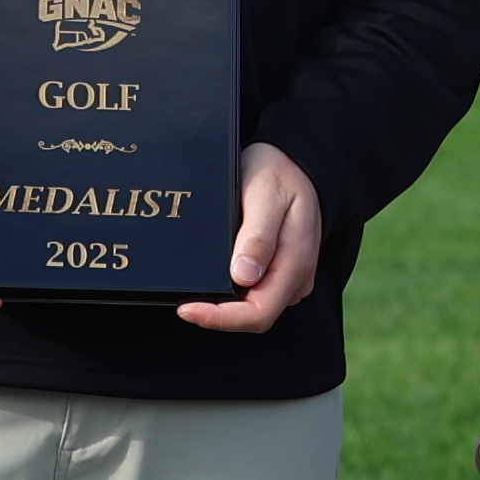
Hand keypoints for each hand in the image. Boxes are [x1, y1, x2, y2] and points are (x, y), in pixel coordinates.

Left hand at [173, 144, 325, 335]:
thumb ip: (258, 236)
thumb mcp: (266, 195)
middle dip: (218, 314)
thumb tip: (244, 276)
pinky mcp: (279, 271)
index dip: (222, 319)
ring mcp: (289, 276)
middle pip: (255, 315)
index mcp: (296, 261)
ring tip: (193, 291)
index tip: (188, 309)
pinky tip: (211, 278)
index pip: (260, 312)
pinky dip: (231, 291)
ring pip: (254, 307)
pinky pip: (255, 292)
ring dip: (224, 305)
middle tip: (183, 303)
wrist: (296, 161)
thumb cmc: (279, 173)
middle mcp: (296, 277)